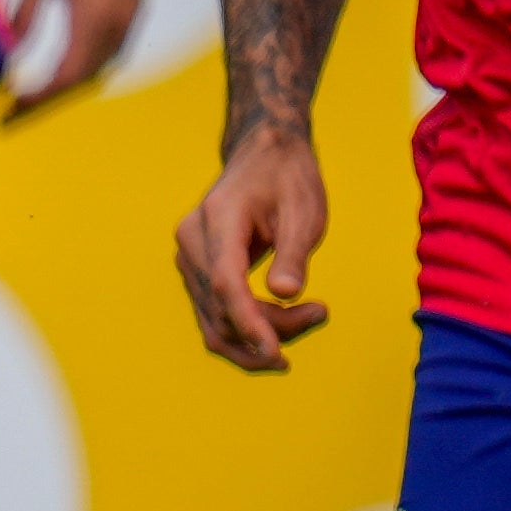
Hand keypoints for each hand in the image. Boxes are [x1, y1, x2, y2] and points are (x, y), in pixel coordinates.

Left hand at [1, 0, 148, 114]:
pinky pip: (110, 49)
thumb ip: (25, 11)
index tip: (9, 106)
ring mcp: (132, 13)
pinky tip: (61, 67)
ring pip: (100, 67)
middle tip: (13, 113)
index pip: (67, 75)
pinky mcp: (134, 4)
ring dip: (69, 85)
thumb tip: (6, 48)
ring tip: (33, 95)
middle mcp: (121, 21)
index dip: (38, 97)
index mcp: (97, 14)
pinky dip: (85, 65)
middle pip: (85, 79)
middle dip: (49, 99)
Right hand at [174, 129, 333, 372]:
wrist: (262, 156)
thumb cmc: (287, 180)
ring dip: (259, 335)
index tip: (277, 353)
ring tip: (310, 317)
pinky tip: (282, 327)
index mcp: (218, 218)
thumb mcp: (304, 210)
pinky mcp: (196, 272)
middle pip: (223, 307)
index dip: (249, 322)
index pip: (226, 282)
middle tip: (321, 314)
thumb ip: (293, 253)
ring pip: (216, 319)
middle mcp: (192, 241)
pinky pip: (215, 314)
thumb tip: (286, 294)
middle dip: (269, 329)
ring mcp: (188, 258)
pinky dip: (247, 328)